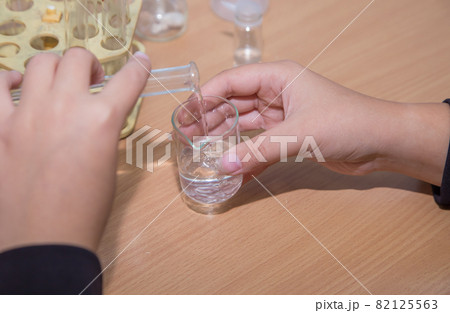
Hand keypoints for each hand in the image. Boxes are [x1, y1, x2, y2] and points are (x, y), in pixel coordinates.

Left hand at [0, 48, 150, 251]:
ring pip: (40, 63)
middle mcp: (66, 108)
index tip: (141, 59)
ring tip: (57, 81)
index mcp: (101, 121)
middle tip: (91, 79)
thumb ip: (103, 132)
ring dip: (55, 67)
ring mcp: (28, 115)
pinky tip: (17, 87)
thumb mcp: (107, 165)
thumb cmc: (85, 209)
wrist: (46, 241)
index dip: (139, 67)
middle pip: (77, 59)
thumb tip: (96, 118)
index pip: (129, 81)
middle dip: (89, 64)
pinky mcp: (0, 128)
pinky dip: (9, 81)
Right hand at [201, 61, 449, 184]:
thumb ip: (259, 150)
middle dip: (209, 120)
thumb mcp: (299, 133)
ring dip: (224, 138)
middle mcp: (276, 93)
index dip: (204, 98)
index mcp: (278, 77)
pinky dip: (246, 156)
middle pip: (233, 103)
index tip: (184, 117)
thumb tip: (224, 166)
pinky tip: (231, 170)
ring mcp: (281, 116)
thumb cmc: (346, 123)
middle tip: (186, 138)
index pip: (231, 82)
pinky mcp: (288, 137)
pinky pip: (259, 144)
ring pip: (244, 125)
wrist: (382, 142)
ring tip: (201, 153)